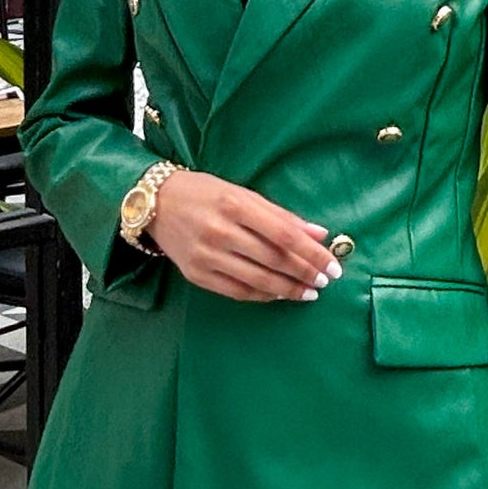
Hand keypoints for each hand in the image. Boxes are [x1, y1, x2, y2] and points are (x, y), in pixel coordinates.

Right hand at [146, 169, 343, 302]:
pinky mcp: (196, 275)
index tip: (332, 265)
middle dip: (304, 273)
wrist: (155, 204)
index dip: (312, 253)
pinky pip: (238, 291)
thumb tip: (319, 234)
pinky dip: (263, 295)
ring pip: (258, 280)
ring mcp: (206, 256)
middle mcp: (220, 231)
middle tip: (325, 281)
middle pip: (274, 259)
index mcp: (235, 205)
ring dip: (288, 289)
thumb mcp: (242, 193)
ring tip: (308, 292)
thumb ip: (280, 215)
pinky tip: (279, 294)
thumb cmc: (205, 193)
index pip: (284, 235)